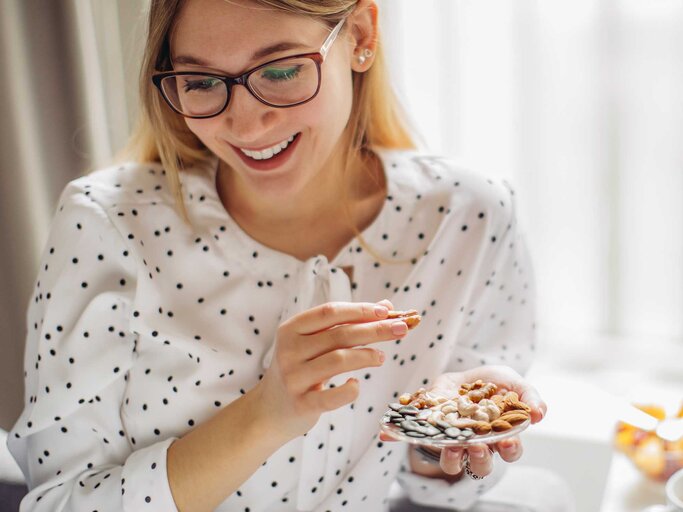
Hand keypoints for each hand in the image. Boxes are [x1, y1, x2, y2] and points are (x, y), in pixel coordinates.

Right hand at [254, 299, 401, 439]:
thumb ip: (346, 324)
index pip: (329, 312)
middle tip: (401, 328)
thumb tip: (386, 306)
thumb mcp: (315, 343)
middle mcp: (289, 350)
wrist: (269, 410)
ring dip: (366, 356)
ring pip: (338, 360)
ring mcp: (294, 378)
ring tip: (381, 357)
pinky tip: (357, 384)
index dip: (359, 310)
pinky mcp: (301, 404)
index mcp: (291, 329)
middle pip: (339, 334)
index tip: (386, 310)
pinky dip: (349, 390)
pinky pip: (331, 397)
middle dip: (374, 329)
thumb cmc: (301, 368)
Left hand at [381, 365, 546, 478]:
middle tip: (476, 445)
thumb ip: (529, 396)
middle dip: (480, 457)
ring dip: (451, 456)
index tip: (507, 442)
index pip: (511, 451)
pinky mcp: (430, 429)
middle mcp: (477, 445)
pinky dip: (399, 437)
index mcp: (501, 437)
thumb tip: (540, 414)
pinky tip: (386, 433)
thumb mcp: (513, 382)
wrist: (465, 374)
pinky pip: (415, 439)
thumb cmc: (493, 384)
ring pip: (452, 461)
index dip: (510, 449)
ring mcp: (452, 440)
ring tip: (450, 445)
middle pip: (481, 463)